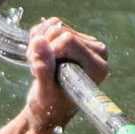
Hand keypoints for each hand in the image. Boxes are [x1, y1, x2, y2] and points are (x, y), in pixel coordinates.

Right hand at [24, 16, 104, 133]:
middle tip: (37, 70)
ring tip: (39, 65)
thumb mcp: (45, 92)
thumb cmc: (50, 107)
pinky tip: (40, 56)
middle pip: (59, 30)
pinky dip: (38, 38)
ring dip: (38, 44)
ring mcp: (86, 43)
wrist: (48, 109)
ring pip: (53, 26)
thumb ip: (43, 69)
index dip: (49, 50)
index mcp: (97, 66)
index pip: (68, 40)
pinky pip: (50, 24)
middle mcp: (97, 52)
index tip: (42, 68)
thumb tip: (38, 40)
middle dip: (42, 48)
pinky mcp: (73, 37)